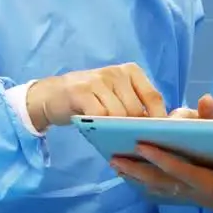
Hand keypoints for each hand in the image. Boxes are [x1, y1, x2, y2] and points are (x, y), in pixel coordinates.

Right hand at [26, 63, 166, 130]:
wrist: (53, 94)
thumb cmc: (91, 99)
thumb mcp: (116, 95)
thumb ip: (135, 104)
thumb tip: (159, 128)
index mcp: (131, 71)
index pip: (153, 96)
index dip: (158, 118)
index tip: (159, 136)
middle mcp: (116, 72)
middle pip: (135, 109)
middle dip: (135, 128)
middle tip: (129, 141)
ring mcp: (97, 80)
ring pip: (118, 114)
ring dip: (117, 131)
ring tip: (113, 138)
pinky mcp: (80, 91)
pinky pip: (99, 115)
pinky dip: (100, 128)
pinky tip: (97, 131)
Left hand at [111, 95, 212, 212]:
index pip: (182, 170)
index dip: (162, 158)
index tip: (142, 145)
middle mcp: (198, 192)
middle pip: (162, 181)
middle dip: (138, 170)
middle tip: (114, 159)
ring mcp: (194, 197)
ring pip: (160, 187)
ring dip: (137, 177)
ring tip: (117, 166)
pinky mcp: (195, 198)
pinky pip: (166, 192)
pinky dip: (148, 186)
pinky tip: (135, 181)